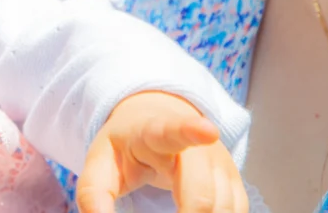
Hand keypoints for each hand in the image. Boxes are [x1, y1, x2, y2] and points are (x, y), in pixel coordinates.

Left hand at [76, 91, 248, 212]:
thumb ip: (93, 197)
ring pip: (222, 209)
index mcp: (156, 134)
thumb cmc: (127, 149)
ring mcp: (221, 164)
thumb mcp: (100, 166)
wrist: (159, 124)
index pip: (175, 130)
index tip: (208, 131)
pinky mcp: (234, 183)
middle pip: (202, 192)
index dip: (192, 131)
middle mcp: (197, 146)